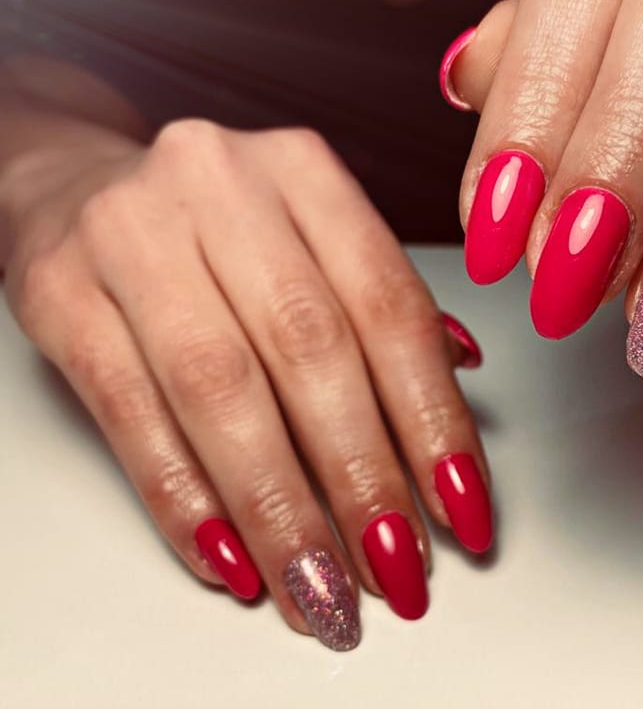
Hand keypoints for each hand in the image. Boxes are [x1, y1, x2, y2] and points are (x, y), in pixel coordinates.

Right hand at [1, 119, 490, 649]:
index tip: (461, 509)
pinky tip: (233, 561)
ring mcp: (132, 236)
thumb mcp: (309, 236)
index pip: (390, 308)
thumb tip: (463, 377)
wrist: (78, 185)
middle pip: (311, 352)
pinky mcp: (61, 294)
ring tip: (323, 589)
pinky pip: (132, 415)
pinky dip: (187, 500)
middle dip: (362, 478)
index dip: (432, 418)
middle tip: (396, 568)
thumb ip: (381, 302)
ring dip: (280, 508)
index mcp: (304, 171)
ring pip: (222, 392)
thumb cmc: (218, 228)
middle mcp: (220, 188)